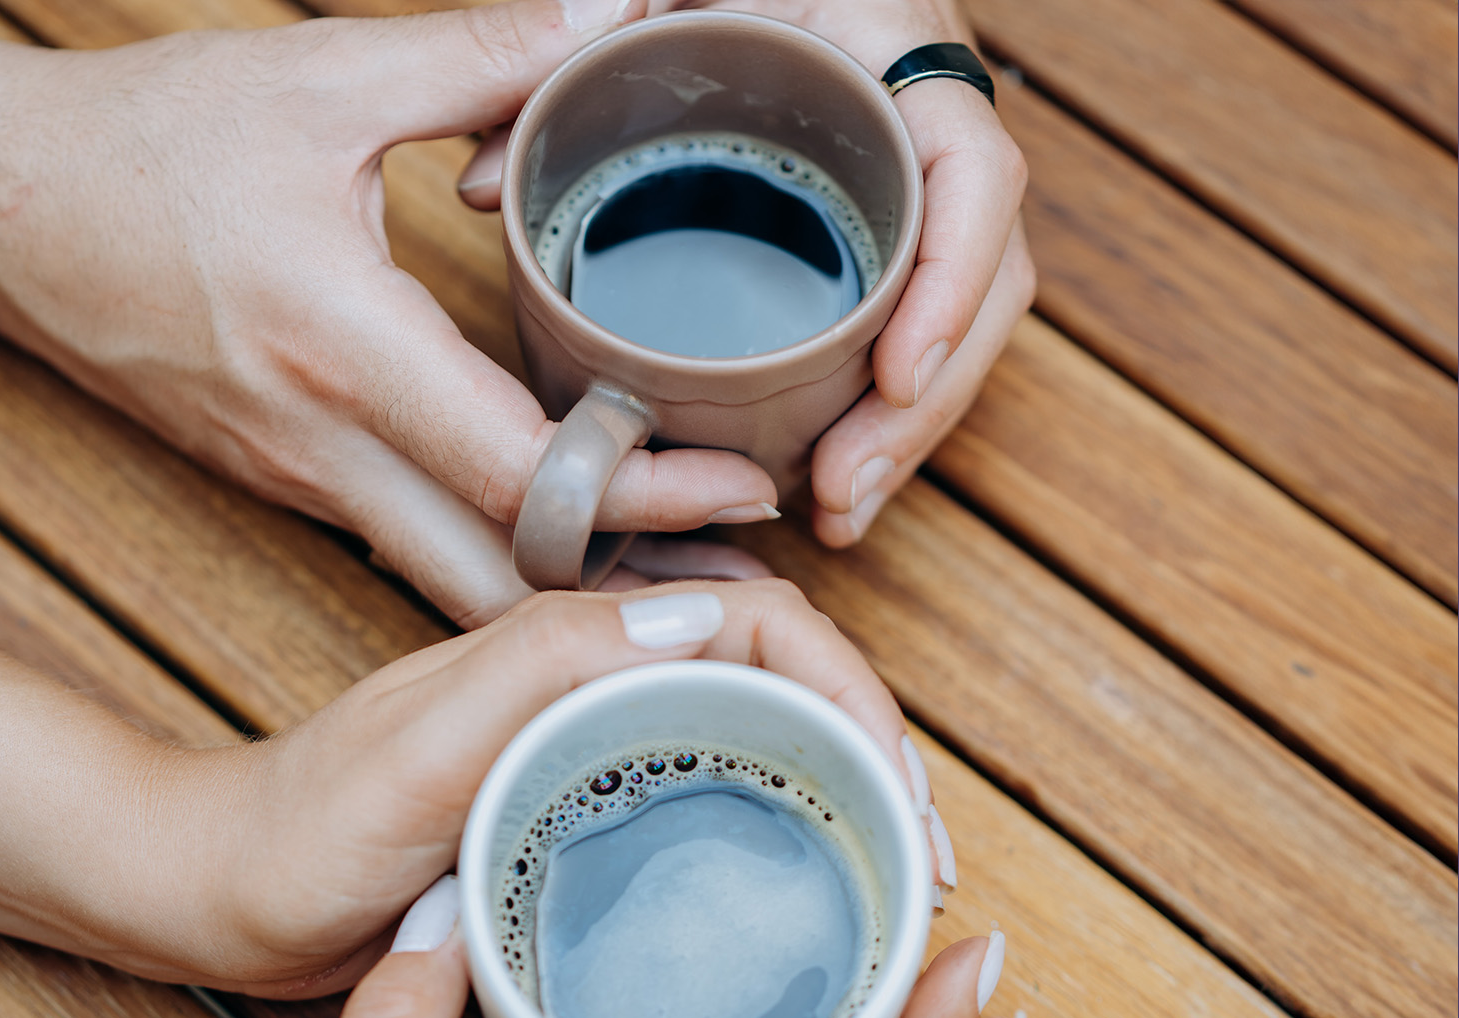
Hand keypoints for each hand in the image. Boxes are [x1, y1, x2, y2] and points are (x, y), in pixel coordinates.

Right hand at [0, 4, 777, 629]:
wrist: (2, 212)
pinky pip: (419, 548)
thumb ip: (479, 54)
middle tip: (739, 563)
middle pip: (504, 575)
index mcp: (344, 346)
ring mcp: (306, 482)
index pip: (526, 472)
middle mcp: (328, 446)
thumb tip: (609, 19)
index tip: (747, 485)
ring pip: (461, 584)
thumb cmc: (146, 147)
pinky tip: (574, 532)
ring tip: (681, 562)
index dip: (649, 494)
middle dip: (630, 586)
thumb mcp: (317, 79)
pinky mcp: (294, 483)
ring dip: (574, 586)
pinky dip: (506, 557)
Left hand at [213, 579, 952, 995]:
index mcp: (575, 640)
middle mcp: (599, 675)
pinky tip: (808, 875)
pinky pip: (710, 786)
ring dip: (843, 783)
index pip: (758, 623)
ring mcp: (596, 736)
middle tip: (926, 846)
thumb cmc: (305, 820)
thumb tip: (706, 617)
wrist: (228, 890)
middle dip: (875, 742)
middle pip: (779, 675)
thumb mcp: (417, 743)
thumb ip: (542, 662)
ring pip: (757, 730)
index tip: (896, 779)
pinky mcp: (585, 795)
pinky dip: (782, 820)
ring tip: (898, 865)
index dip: (848, 688)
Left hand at [458, 0, 1035, 547]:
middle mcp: (923, 134)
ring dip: (903, 435)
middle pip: (979, 288)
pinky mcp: (884, 239)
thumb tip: (495, 158)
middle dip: (920, 410)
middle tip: (841, 496)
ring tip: (838, 513)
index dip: (954, 283)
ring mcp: (913, 194)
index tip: (897, 375)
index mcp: (892, 59)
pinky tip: (832, 476)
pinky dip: (878, 413)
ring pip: (952, 329)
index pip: (975, 178)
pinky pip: (911, 332)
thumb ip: (589, 38)